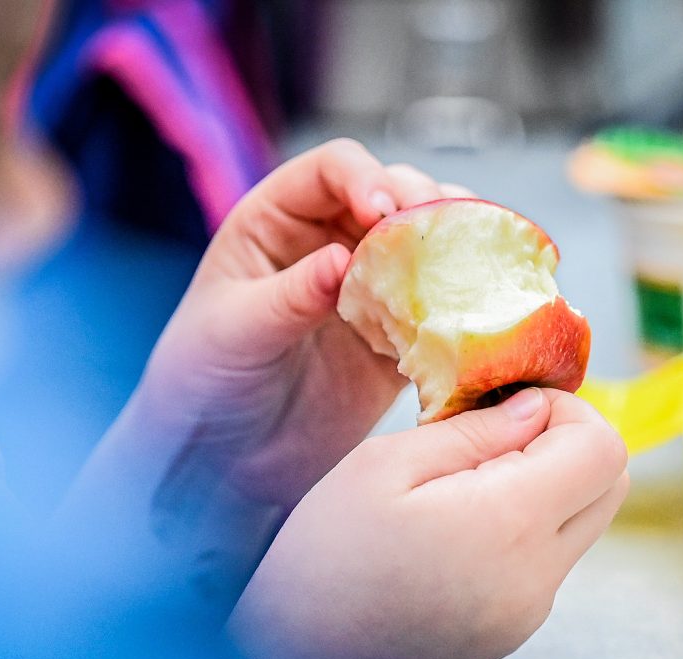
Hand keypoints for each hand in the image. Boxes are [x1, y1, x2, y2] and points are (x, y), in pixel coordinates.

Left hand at [136, 139, 471, 510]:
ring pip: (428, 246)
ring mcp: (367, 290)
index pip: (333, 170)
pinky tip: (480, 317)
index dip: (366, 177)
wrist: (220, 463)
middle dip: (426, 206)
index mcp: (277, 220)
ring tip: (481, 261)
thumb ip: (289, 295)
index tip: (384, 212)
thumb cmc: (202, 383)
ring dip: (458, 246)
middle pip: (396, 195)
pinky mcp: (396, 342)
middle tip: (447, 235)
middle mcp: (329, 242)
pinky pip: (439, 312)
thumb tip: (342, 259)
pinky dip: (464, 309)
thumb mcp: (234, 333)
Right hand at [226, 388, 628, 658]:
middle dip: (569, 443)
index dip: (567, 411)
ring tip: (468, 482)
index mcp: (510, 526)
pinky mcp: (514, 632)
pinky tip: (459, 527)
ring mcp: (531, 612)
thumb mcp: (384, 465)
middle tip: (495, 435)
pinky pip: (551, 560)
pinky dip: (527, 528)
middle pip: (612, 485)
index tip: (507, 408)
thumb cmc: (323, 555)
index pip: (603, 449)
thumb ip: (474, 431)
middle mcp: (538, 576)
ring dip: (549, 485)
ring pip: (585, 522)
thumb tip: (536, 409)